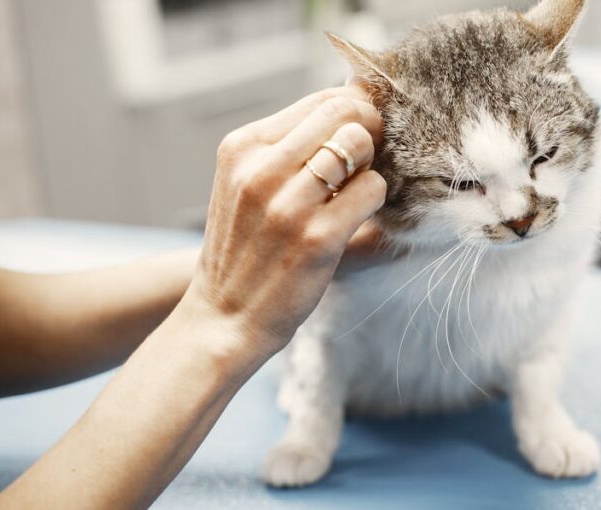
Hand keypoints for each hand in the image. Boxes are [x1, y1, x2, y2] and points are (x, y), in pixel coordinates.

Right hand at [181, 86, 386, 372]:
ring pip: (360, 145)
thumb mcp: (246, 185)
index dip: (354, 113)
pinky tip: (359, 218)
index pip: (320, 101)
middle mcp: (260, 169)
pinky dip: (377, 199)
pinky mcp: (317, 237)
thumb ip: (288, 148)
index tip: (362, 137)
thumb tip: (354, 105)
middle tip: (369, 163)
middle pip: (344, 114)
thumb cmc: (246, 249)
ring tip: (356, 194)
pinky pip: (372, 189)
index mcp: (242, 148)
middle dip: (370, 132)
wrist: (223, 319)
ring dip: (371, 167)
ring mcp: (287, 204)